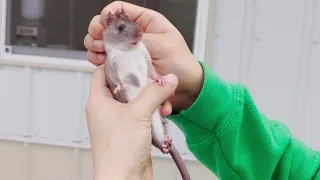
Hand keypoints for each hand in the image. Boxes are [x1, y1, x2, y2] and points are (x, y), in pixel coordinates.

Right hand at [84, 1, 203, 112]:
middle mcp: (134, 35)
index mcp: (146, 23)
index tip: (103, 26)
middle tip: (98, 42)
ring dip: (96, 47)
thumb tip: (118, 36)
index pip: (119, 10)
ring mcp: (127, 50)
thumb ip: (140, 39)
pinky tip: (103, 64)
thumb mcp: (163, 46)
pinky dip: (99, 61)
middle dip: (97, 32)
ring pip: (102, 42)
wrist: (186, 87)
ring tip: (100, 54)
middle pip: (106, 26)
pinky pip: (106, 60)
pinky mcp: (124, 65)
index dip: (108, 16)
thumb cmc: (181, 64)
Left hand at [85, 65, 177, 179]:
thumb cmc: (117, 152)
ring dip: (151, 100)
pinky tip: (161, 116)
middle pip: (124, 86)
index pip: (103, 72)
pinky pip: (143, 116)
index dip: (116, 62)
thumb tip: (167, 80)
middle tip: (154, 79)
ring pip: (136, 101)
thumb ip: (154, 93)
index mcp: (98, 101)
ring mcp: (119, 121)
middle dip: (142, 83)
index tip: (132, 56)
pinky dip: (153, 114)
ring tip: (162, 102)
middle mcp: (107, 110)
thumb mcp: (138, 114)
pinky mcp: (131, 131)